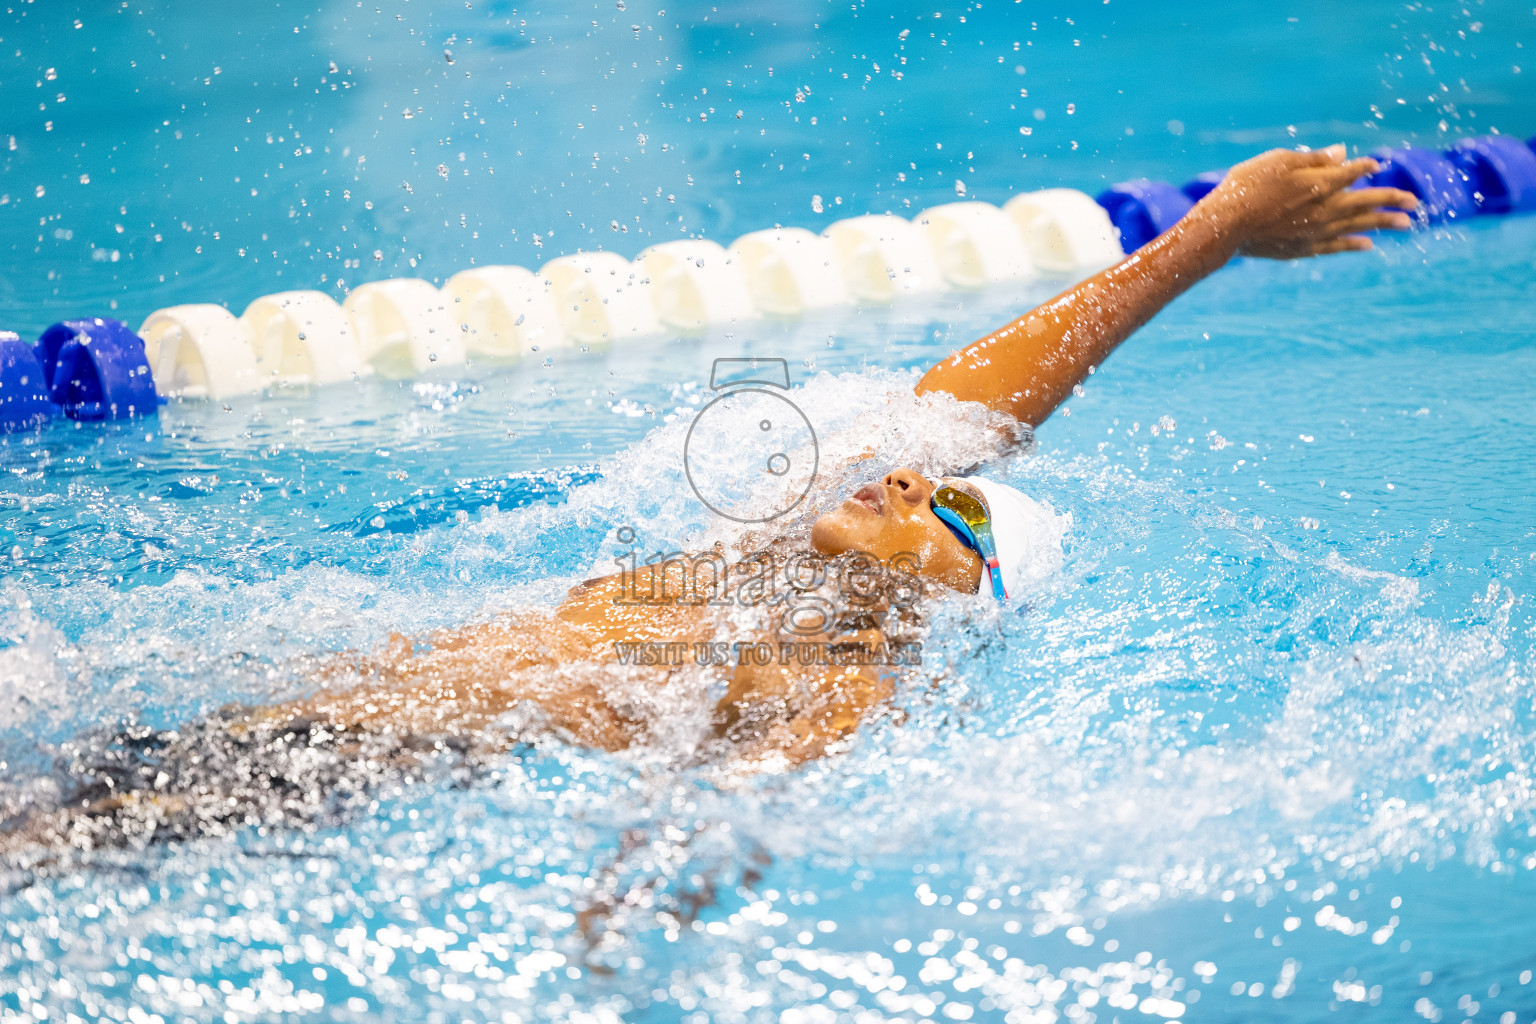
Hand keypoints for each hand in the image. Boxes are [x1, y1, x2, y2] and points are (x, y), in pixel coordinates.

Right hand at [1202, 145, 1418, 258]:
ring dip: (1384, 223)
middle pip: (1366, 202)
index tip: (1379, 165)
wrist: (1226, 225)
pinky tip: (1369, 245)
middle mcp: (1325, 208)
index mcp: (1321, 183)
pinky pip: (1337, 246)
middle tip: (1416, 203)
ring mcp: (1316, 231)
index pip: (1354, 173)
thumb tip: (1343, 153)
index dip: (1367, 167)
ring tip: (1406, 223)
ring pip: (1358, 226)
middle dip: (1393, 200)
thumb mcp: (1279, 161)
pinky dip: (1354, 244)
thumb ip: (1313, 159)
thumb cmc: (1248, 186)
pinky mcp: (1304, 248)